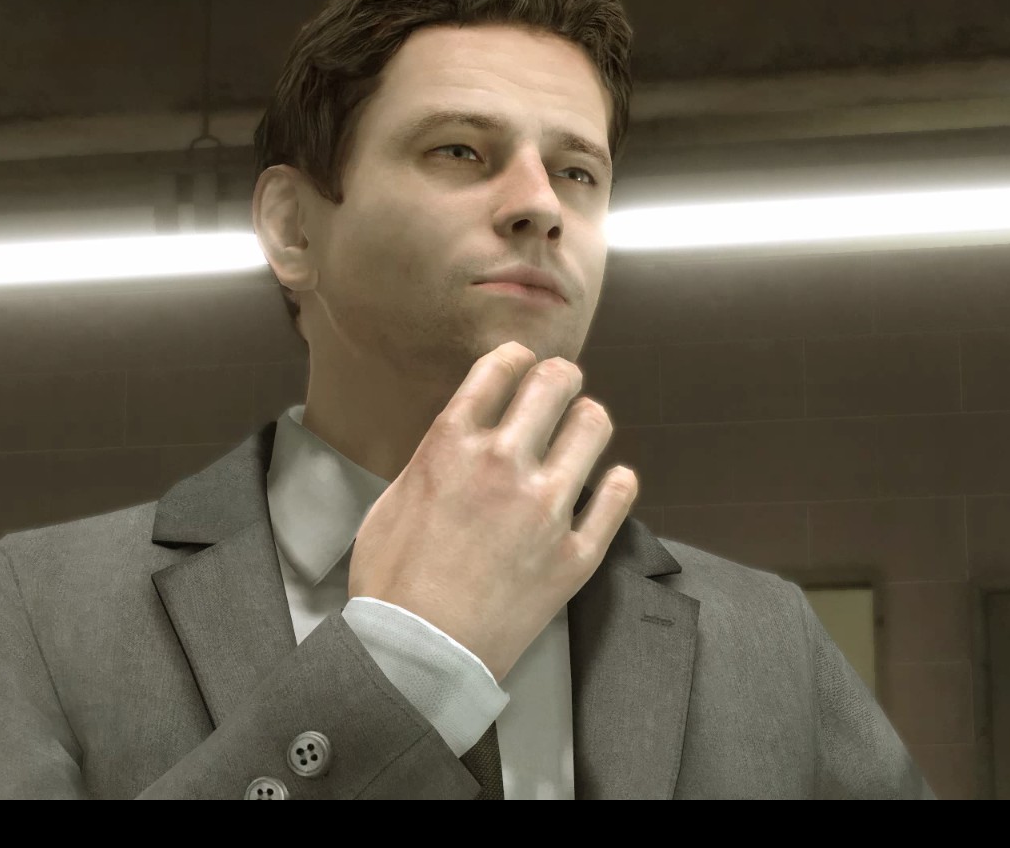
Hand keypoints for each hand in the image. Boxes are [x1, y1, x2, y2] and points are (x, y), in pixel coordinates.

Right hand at [348, 340, 638, 682]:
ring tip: (585, 426)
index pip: (498, 370)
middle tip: (561, 384)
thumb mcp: (392, 501)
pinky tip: (612, 480)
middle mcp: (503, 463)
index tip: (522, 361)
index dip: (515, 358)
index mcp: (452, 444)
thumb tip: (457, 448)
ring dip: (589, 418)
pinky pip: (617, 497)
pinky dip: (618, 482)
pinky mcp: (576, 552)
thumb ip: (433, 462)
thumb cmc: (391, 583)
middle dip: (560, 376)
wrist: (416, 651)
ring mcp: (546, 507)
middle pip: (553, 385)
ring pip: (593, 428)